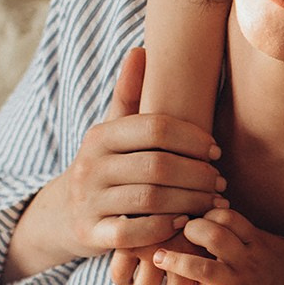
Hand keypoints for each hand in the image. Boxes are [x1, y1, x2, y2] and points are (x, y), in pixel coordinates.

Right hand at [4, 48, 224, 281]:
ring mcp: (89, 202)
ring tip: (212, 202)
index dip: (192, 138)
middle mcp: (90, 167)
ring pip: (151, 200)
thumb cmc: (103, 166)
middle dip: (197, 175)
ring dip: (190, 202)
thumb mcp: (111, 131)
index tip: (215, 150)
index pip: (155, 128)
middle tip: (220, 182)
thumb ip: (128, 94)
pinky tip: (183, 223)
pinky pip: (134, 234)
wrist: (63, 214)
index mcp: (100, 137)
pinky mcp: (92, 235)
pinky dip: (163, 228)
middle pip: (158, 166)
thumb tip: (141, 50)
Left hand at [149, 208, 283, 284]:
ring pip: (203, 268)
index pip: (226, 216)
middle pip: (212, 235)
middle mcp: (246, 260)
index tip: (199, 218)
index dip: (207, 212)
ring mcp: (240, 284)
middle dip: (189, 230)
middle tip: (177, 233)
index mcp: (257, 241)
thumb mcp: (278, 245)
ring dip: (176, 261)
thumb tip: (229, 216)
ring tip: (157, 257)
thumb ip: (253, 233)